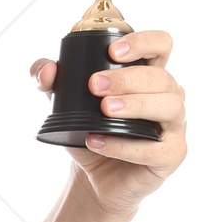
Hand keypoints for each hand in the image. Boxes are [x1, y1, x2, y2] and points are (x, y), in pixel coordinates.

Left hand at [30, 30, 185, 213]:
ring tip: (104, 110)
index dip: (142, 42)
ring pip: (168, 106)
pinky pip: (154, 148)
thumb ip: (50, 83)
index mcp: (151, 75)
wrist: (94, 180)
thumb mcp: (65, 105)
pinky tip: (98, 141)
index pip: (161, 44)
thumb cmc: (90, 133)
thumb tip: (47, 70)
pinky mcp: (172, 155)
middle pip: (161, 77)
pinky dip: (124, 145)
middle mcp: (169, 96)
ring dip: (134, 104)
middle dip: (127, 79)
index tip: (112, 52)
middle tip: (95, 85)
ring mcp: (175, 126)